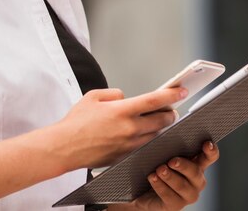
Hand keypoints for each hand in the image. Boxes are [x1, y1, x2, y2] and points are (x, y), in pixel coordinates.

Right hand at [54, 87, 186, 169]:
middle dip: (170, 112)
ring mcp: (129, 144)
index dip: (171, 94)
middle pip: (161, 120)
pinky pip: (144, 146)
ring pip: (155, 134)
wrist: (65, 147)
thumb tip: (125, 98)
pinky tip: (144, 134)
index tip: (181, 91)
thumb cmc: (76, 122)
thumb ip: (113, 94)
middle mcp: (129, 128)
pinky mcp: (125, 156)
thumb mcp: (93, 96)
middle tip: (171, 108)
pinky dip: (148, 139)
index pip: (154, 100)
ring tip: (159, 120)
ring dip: (160, 127)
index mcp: (122, 110)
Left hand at [119, 141, 219, 210]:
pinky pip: (170, 197)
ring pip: (182, 186)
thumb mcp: (163, 153)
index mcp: (196, 164)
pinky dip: (160, 186)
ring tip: (159, 169)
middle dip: (184, 166)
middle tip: (171, 161)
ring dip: (170, 177)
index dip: (211, 151)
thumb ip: (170, 145)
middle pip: (195, 172)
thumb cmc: (155, 166)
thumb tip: (166, 133)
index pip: (210, 157)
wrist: (142, 191)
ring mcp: (187, 195)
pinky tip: (153, 178)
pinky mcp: (175, 205)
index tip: (206, 144)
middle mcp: (196, 180)